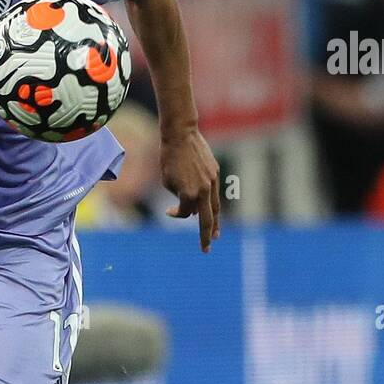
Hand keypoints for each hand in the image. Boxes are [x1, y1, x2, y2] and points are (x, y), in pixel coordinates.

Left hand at [160, 126, 219, 251]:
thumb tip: (192, 209)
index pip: (185, 213)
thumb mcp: (167, 182)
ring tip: (215, 235)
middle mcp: (204, 190)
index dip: (176, 214)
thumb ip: (180, 198)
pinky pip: (214, 192)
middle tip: (206, 248)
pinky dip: (211, 203)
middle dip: (206, 236)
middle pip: (207, 220)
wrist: (181, 135)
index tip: (167, 211)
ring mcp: (212, 182)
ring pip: (215, 207)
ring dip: (215, 223)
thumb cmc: (168, 158)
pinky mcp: (215, 173)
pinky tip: (212, 210)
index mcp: (189, 194)